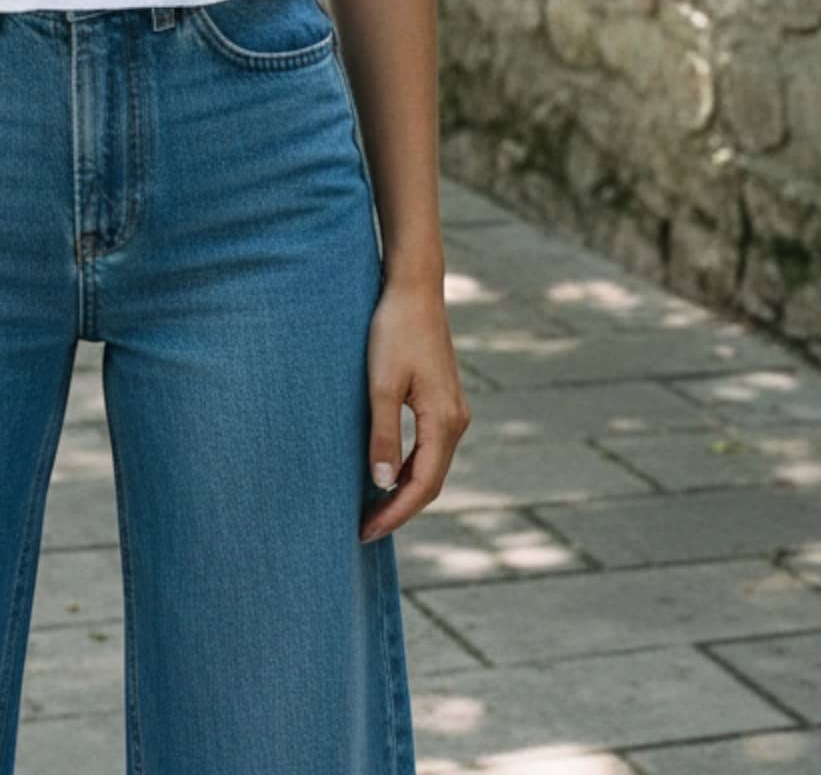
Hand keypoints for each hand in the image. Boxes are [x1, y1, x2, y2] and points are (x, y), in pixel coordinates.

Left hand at [359, 273, 470, 544]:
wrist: (413, 288)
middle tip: (364, 528)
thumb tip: (381, 484)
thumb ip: (382, 435)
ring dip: (404, 489)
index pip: (422, 485)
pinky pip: (430, 446)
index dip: (394, 513)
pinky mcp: (444, 399)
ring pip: (431, 465)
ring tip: (371, 506)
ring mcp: (453, 409)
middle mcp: (456, 420)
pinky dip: (409, 466)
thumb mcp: (381, 385)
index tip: (365, 531)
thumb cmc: (393, 331)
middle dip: (399, 508)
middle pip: (430, 481)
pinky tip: (385, 471)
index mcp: (444, 421)